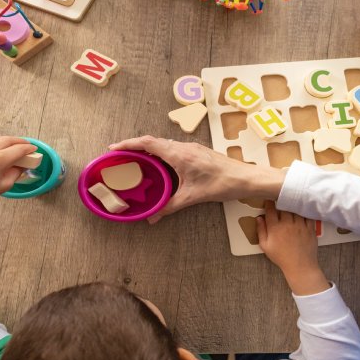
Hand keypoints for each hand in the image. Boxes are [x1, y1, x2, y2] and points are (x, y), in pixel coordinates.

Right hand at [109, 136, 285, 222]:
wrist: (247, 178)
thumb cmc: (222, 184)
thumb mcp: (192, 197)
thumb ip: (170, 206)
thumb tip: (152, 218)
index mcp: (179, 154)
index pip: (147, 143)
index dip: (128, 144)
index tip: (113, 149)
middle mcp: (183, 147)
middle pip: (153, 142)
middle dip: (134, 147)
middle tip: (120, 157)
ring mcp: (191, 148)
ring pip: (163, 144)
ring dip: (148, 150)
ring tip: (135, 161)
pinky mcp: (197, 152)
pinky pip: (172, 148)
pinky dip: (160, 154)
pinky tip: (159, 166)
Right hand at [257, 201, 329, 295]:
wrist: (300, 266)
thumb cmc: (281, 257)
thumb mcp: (265, 246)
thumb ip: (261, 231)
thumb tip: (259, 218)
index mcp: (275, 228)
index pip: (271, 210)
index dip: (269, 203)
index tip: (269, 200)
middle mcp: (288, 224)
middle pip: (284, 206)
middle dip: (282, 202)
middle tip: (281, 200)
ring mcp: (300, 225)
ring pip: (296, 209)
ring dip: (293, 205)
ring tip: (292, 203)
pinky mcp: (310, 228)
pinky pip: (307, 215)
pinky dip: (304, 211)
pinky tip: (302, 210)